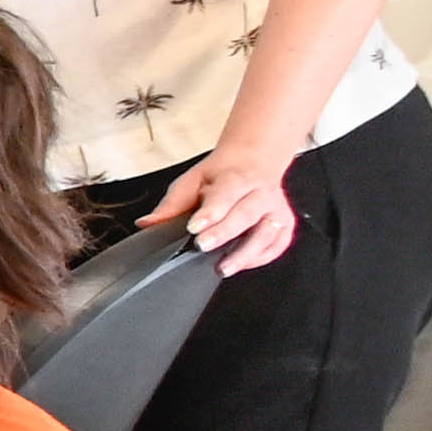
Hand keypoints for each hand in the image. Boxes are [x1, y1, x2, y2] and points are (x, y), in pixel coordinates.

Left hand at [142, 138, 307, 276]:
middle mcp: (260, 192)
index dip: (210, 212)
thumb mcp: (191, 182)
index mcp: (236, 178)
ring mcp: (275, 208)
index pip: (225, 195)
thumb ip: (171, 205)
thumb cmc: (220, 176)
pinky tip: (244, 264)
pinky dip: (263, 256)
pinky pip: (279, 243)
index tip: (193, 227)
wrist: (251, 163)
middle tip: (203, 246)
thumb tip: (147, 224)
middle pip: (246, 214)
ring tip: (224, 267)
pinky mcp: (284, 223)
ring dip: (246, 252)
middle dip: (224, 232)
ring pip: (267, 232)